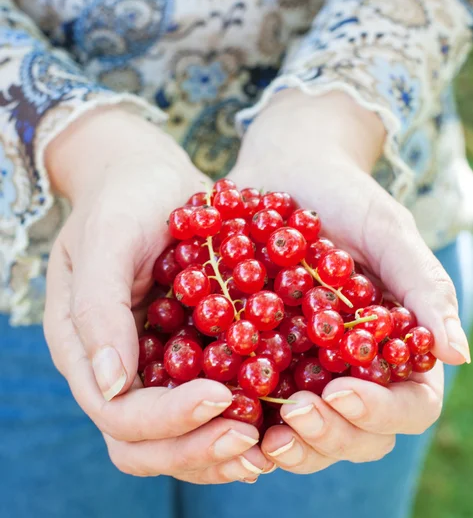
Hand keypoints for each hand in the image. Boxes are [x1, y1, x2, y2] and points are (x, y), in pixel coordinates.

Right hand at [43, 107, 271, 482]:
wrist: (149, 176)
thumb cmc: (124, 198)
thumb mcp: (108, 238)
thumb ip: (98, 308)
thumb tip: (110, 384)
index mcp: (84, 347)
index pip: (116, 411)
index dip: (165, 417)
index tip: (219, 397)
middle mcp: (117, 366)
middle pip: (144, 442)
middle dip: (194, 448)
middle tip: (249, 442)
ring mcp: (152, 362)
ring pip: (177, 434)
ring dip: (218, 448)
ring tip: (267, 446)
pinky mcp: (187, 350)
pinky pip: (209, 398)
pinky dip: (238, 416)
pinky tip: (275, 416)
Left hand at [228, 90, 469, 472]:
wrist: (285, 173)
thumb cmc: (345, 196)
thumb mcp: (387, 231)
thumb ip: (423, 287)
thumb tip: (459, 354)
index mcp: (395, 347)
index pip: (408, 403)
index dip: (380, 411)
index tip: (341, 391)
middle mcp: (353, 368)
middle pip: (358, 433)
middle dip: (330, 435)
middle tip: (294, 415)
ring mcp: (307, 369)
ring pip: (309, 433)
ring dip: (289, 444)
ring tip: (258, 435)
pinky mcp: (262, 359)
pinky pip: (258, 405)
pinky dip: (246, 420)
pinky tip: (223, 413)